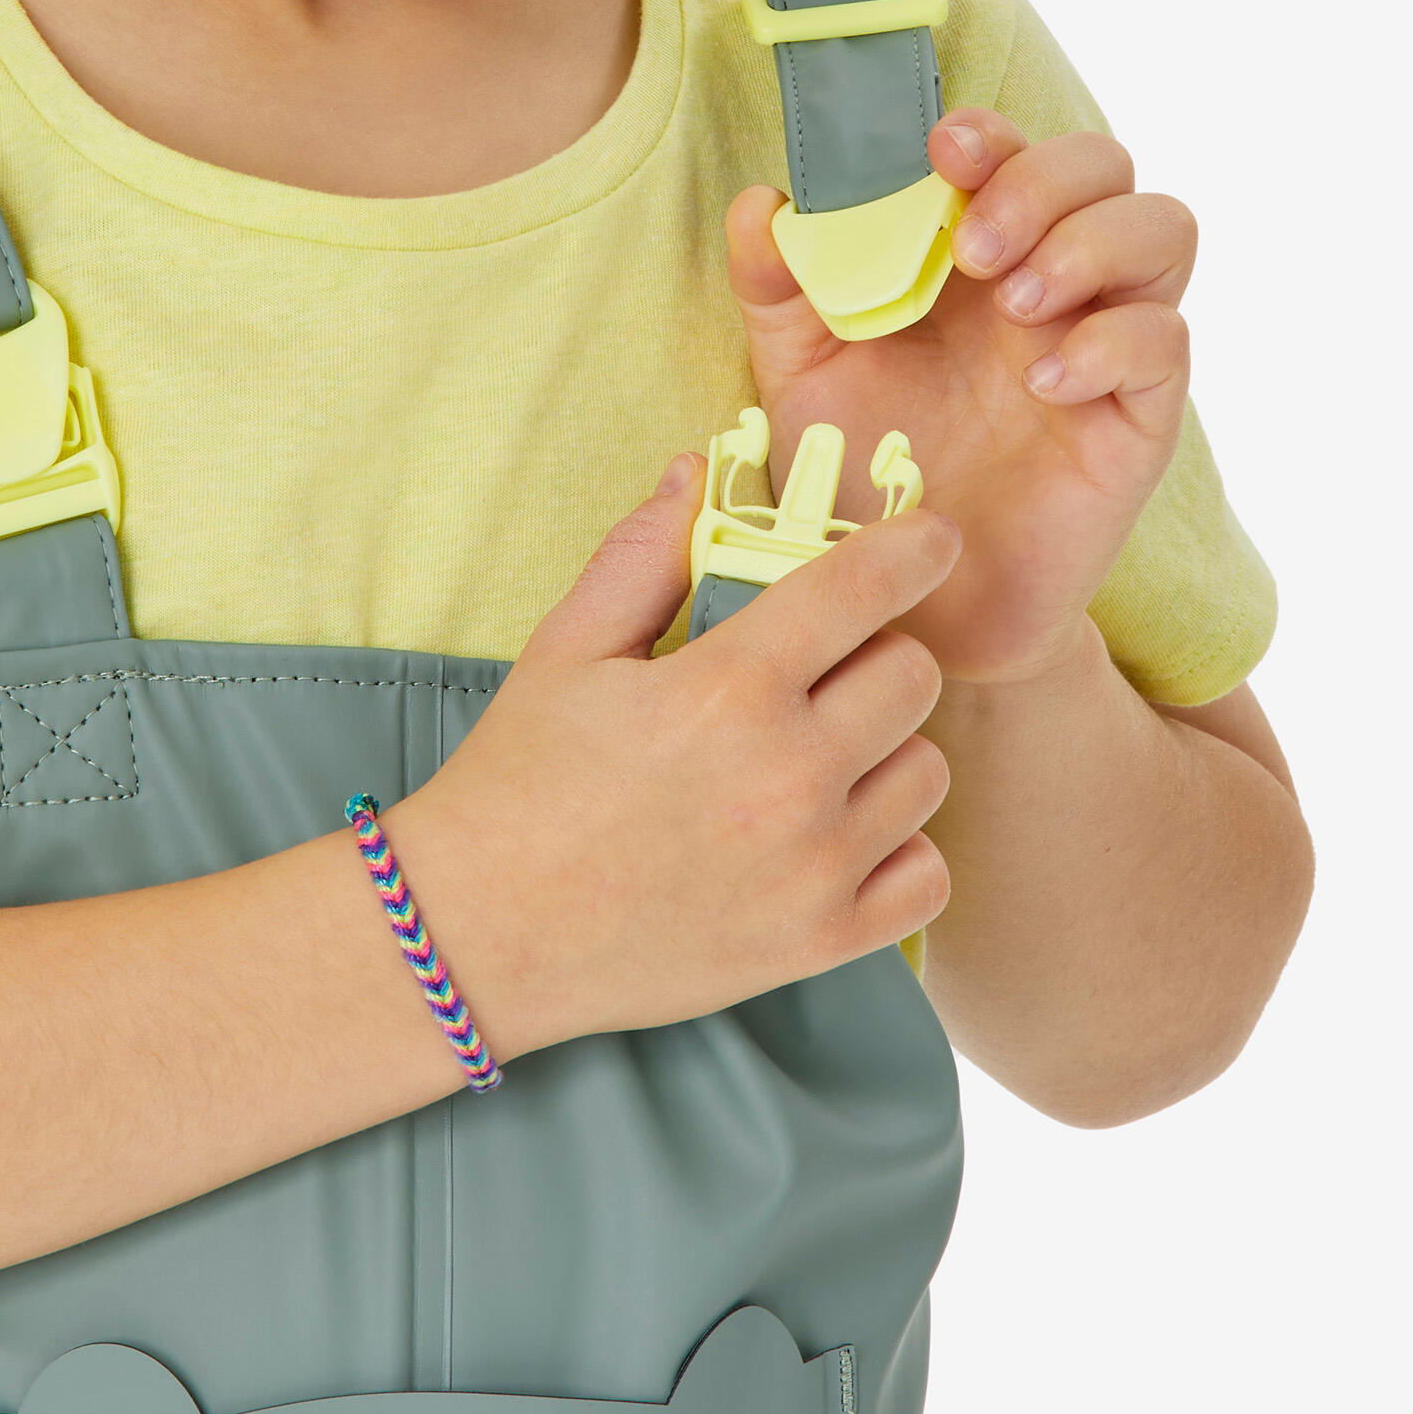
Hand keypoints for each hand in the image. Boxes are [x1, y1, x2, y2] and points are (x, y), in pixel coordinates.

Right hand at [385, 460, 960, 1056]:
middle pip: (912, 674)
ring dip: (884, 750)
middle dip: (874, 653)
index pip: (862, 589)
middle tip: (820, 668)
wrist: (482, 931)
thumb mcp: (567, 649)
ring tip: (813, 756)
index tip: (931, 541)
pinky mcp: (820, 941)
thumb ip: (642, 555)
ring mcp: (812, 866)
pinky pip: (927, 876)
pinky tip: (834, 833)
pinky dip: (896, 849)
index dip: (912, 550)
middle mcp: (787, 774)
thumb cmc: (519, 782)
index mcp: (727, 687)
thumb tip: (691, 472)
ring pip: (926, 771)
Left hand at [725, 111, 1195, 685]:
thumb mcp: (798, 377)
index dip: (990, 132)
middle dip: (1043, 182)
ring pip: (1163, 230)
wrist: (912, 603)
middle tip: (972, 250)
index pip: (1013, 150)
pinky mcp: (1138, 421)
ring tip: (1014, 303)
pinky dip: (1113, 342)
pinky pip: (1167, 343)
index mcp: (971, 254)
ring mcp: (1102, 344)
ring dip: (1090, 243)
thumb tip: (761, 203)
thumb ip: (777, 290)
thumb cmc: (862, 476)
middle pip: (1104, 167)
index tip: (940, 151)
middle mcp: (1049, 282)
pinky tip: (1044, 383)